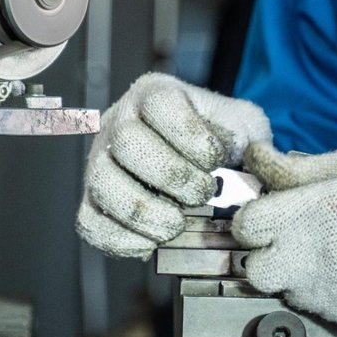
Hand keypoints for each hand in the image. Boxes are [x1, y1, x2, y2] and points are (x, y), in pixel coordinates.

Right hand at [77, 73, 271, 258]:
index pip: (160, 104)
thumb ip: (245, 134)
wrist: (195, 162)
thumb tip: (240, 156)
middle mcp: (118, 122)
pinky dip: (121, 239)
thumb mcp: (240, 124)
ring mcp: (99, 162)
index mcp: (154, 94)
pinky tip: (152, 242)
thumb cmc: (214, 139)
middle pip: (128, 142)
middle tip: (202, 193)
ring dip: (146, 212)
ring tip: (177, 224)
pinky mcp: (92, 200)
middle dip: (172, 176)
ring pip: (104, 184)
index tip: (216, 159)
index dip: (191, 136)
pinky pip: (90, 222)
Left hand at [232, 141, 336, 336]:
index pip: (246, 227)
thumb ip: (299, 169)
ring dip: (303, 277)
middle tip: (296, 243)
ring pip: (290, 293)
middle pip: (256, 271)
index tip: (269, 218)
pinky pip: (325, 312)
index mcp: (319, 210)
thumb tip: (258, 158)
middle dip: (268, 256)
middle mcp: (322, 258)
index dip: (254, 221)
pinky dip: (335, 297)